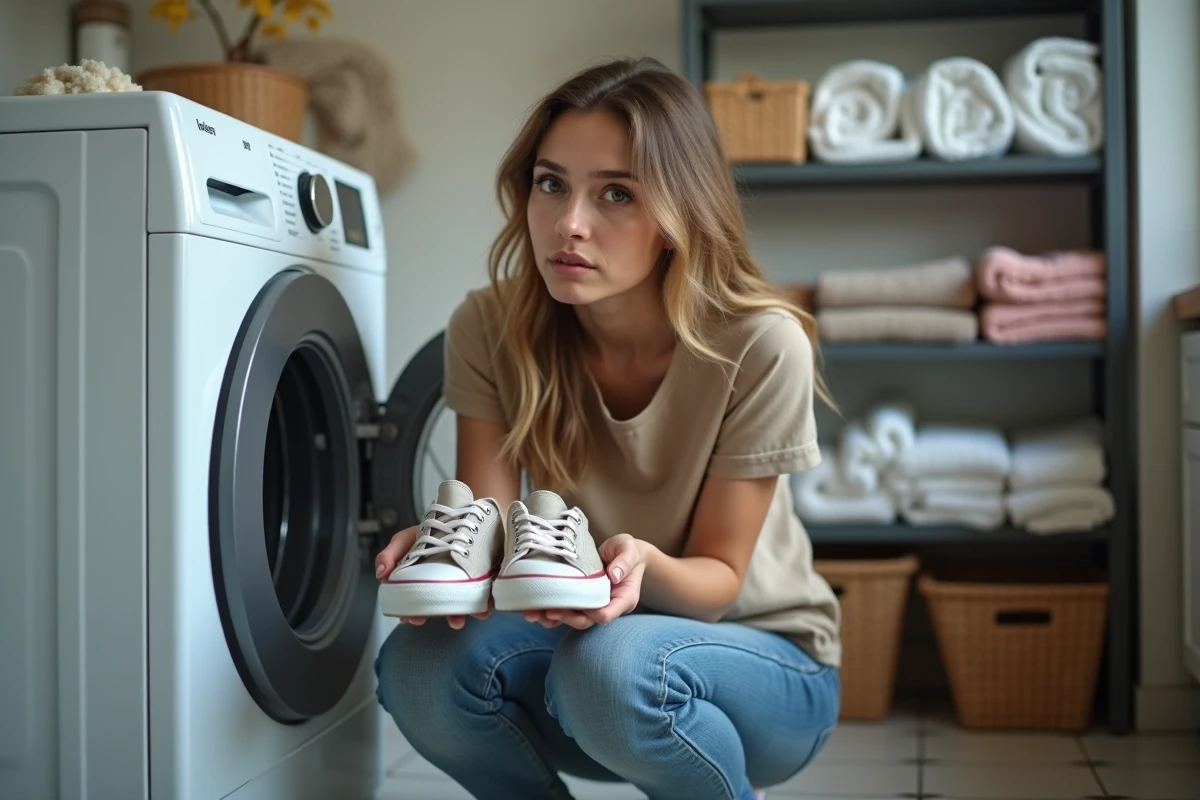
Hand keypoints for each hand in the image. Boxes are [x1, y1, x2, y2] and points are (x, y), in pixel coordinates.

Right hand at [375, 524, 492, 629]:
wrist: (458, 513)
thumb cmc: (430, 530)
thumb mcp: (405, 539)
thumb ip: (391, 554)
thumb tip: (380, 573)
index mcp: (423, 583)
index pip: (417, 605)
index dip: (413, 614)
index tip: (412, 618)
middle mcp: (444, 588)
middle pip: (444, 610)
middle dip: (445, 618)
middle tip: (448, 620)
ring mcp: (464, 585)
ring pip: (465, 607)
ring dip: (465, 616)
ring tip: (465, 618)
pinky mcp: (483, 579)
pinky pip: (485, 597)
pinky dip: (485, 606)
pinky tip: (484, 608)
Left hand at [524, 533, 646, 630]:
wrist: (621, 553)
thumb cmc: (627, 551)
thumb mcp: (629, 550)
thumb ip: (624, 561)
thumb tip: (614, 575)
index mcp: (622, 598)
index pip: (606, 614)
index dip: (590, 613)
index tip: (576, 603)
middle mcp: (606, 606)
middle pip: (585, 621)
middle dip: (566, 619)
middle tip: (547, 611)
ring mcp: (591, 605)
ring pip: (571, 619)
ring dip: (551, 619)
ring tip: (532, 614)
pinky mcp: (579, 600)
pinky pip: (564, 610)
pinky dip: (548, 611)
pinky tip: (532, 607)